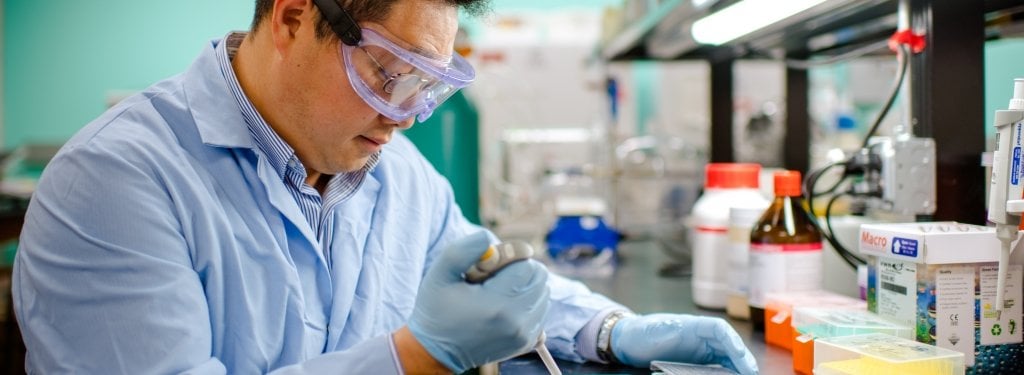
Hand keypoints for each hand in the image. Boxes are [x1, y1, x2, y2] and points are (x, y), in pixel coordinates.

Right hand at [408, 231, 550, 372]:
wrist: (437, 350)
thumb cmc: (437, 307)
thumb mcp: (441, 273)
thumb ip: (464, 249)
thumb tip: (489, 237)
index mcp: (497, 305)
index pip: (527, 266)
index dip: (509, 259)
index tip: (488, 268)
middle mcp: (517, 322)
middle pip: (540, 278)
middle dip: (520, 270)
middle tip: (493, 279)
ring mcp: (524, 335)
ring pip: (543, 293)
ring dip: (524, 286)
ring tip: (495, 295)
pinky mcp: (526, 342)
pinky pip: (541, 310)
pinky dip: (527, 303)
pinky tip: (503, 308)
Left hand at [611, 314, 758, 374]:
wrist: (627, 341)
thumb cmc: (640, 333)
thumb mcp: (655, 331)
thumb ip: (672, 331)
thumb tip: (688, 333)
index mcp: (692, 324)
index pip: (719, 329)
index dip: (733, 341)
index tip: (741, 355)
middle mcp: (699, 335)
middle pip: (728, 344)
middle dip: (741, 357)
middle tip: (751, 372)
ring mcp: (699, 348)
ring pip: (725, 356)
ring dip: (737, 365)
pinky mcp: (696, 360)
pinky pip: (716, 365)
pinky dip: (726, 371)